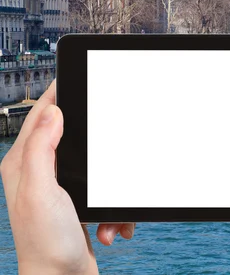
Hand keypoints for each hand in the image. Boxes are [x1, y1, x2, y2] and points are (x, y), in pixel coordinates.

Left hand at [0, 81, 135, 274]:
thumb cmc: (47, 244)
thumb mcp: (42, 191)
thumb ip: (42, 149)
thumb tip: (53, 113)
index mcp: (24, 165)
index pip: (41, 116)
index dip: (58, 94)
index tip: (75, 77)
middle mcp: (38, 173)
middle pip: (71, 135)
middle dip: (97, 143)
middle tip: (111, 136)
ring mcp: (58, 188)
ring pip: (94, 164)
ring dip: (110, 186)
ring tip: (106, 213)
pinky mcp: (76, 203)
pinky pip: (104, 190)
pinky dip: (113, 208)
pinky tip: (110, 226)